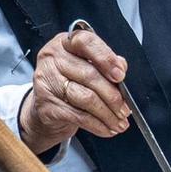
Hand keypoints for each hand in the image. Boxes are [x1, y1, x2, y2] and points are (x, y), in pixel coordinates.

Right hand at [20, 27, 130, 149]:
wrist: (45, 107)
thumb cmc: (70, 81)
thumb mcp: (87, 65)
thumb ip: (105, 62)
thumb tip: (121, 67)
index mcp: (65, 42)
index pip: (86, 42)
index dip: (106, 58)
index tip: (120, 74)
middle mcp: (52, 59)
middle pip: (89, 75)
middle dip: (113, 95)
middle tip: (125, 108)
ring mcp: (47, 82)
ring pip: (86, 98)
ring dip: (107, 114)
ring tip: (119, 122)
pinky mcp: (46, 105)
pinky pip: (78, 116)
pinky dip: (97, 125)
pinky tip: (107, 128)